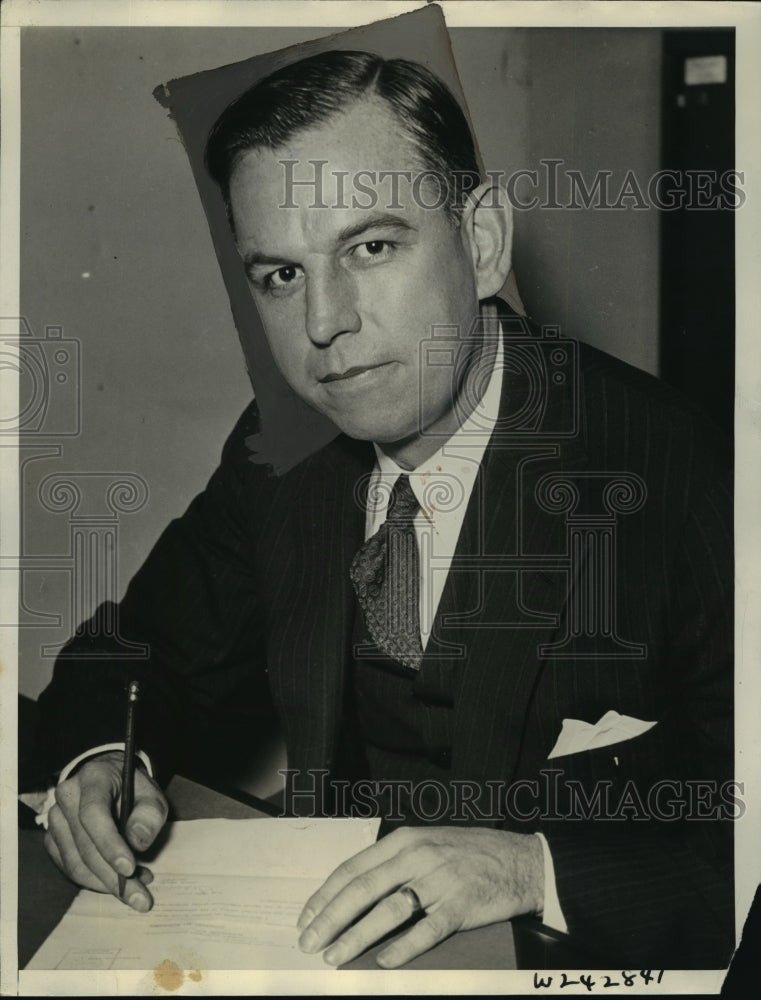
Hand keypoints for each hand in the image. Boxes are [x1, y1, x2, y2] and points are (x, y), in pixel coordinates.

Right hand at [43, 750, 168, 911]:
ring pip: (76, 863)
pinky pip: (70, 868)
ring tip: (136, 888)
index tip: (130, 869)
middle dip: (114, 877)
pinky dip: (94, 881)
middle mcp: (68, 796)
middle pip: (85, 845)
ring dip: (106, 883)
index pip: (93, 814)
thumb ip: (150, 814)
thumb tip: (137, 841)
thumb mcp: (152, 794)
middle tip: (141, 896)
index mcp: (93, 778)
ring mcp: (56, 819)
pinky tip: (118, 881)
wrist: (111, 781)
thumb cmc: (133, 790)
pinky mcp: (53, 839)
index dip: (110, 844)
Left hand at [296, 826, 543, 967]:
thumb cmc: (470, 853)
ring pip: (388, 911)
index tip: (306, 917)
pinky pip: (425, 931)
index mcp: (405, 840)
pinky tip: (383, 961)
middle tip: (310, 942)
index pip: (354, 868)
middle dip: (331, 919)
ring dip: (357, 936)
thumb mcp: (428, 843)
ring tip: (336, 955)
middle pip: (363, 889)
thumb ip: (395, 862)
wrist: (521, 861)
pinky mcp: (460, 906)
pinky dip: (402, 948)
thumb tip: (354, 891)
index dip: (326, 894)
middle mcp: (417, 856)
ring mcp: (439, 881)